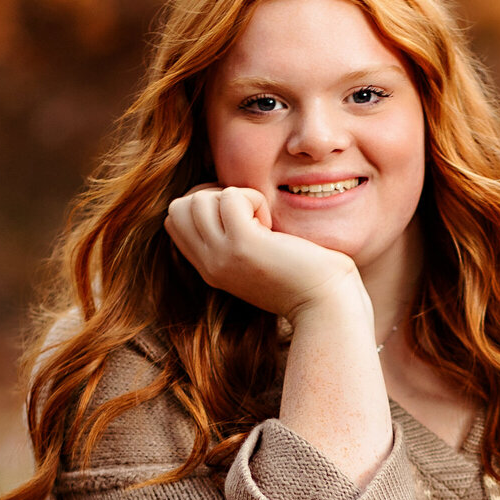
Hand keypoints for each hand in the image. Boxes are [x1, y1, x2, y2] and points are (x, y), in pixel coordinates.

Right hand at [166, 185, 361, 321]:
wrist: (324, 303)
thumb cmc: (302, 276)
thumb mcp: (254, 260)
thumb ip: (232, 239)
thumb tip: (224, 199)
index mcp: (209, 268)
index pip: (174, 220)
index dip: (201, 204)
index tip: (237, 216)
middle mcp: (209, 264)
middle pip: (178, 207)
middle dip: (211, 196)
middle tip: (247, 215)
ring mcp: (223, 256)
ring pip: (199, 199)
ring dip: (234, 197)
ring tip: (261, 221)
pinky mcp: (244, 245)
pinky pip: (231, 197)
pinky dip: (254, 198)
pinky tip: (272, 224)